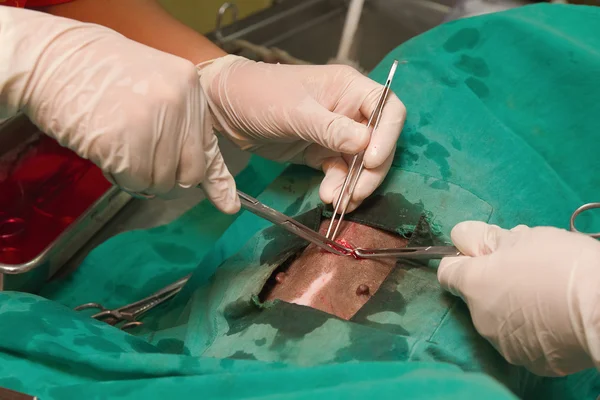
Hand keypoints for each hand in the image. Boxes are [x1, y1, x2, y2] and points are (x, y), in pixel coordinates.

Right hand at [1, 8, 238, 212]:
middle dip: (167, 178)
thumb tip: (212, 183)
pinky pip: (135, 181)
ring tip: (119, 145)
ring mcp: (154, 122)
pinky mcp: (126, 142)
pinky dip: (121, 176)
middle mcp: (179, 104)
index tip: (228, 204)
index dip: (214, 179)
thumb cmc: (102, 76)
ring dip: (139, 176)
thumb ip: (182, 130)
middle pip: (189, 173)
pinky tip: (108, 150)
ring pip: (162, 181)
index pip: (209, 148)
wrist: (55, 59)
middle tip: (142, 163)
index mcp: (191, 88)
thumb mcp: (155, 91)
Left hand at [199, 55, 405, 210]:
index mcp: (350, 88)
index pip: (388, 109)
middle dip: (371, 171)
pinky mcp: (321, 153)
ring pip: (361, 163)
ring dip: (354, 185)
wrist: (226, 108)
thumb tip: (366, 143)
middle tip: (356, 194)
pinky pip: (339, 173)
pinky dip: (338, 187)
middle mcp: (349, 111)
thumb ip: (331, 128)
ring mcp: (336, 134)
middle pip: (379, 143)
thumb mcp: (296, 112)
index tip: (373, 160)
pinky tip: (329, 198)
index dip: (387, 136)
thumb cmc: (260, 95)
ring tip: (340, 203)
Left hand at [438, 221, 599, 375]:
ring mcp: (503, 344)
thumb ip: (484, 238)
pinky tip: (556, 317)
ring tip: (546, 294)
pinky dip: (533, 330)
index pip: (447, 272)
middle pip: (476, 296)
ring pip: (498, 319)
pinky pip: (523, 340)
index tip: (481, 254)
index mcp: (473, 285)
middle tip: (526, 269)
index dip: (461, 260)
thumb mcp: (522, 238)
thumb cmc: (561, 265)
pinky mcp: (530, 362)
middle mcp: (479, 319)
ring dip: (512, 307)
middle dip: (493, 282)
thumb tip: (461, 236)